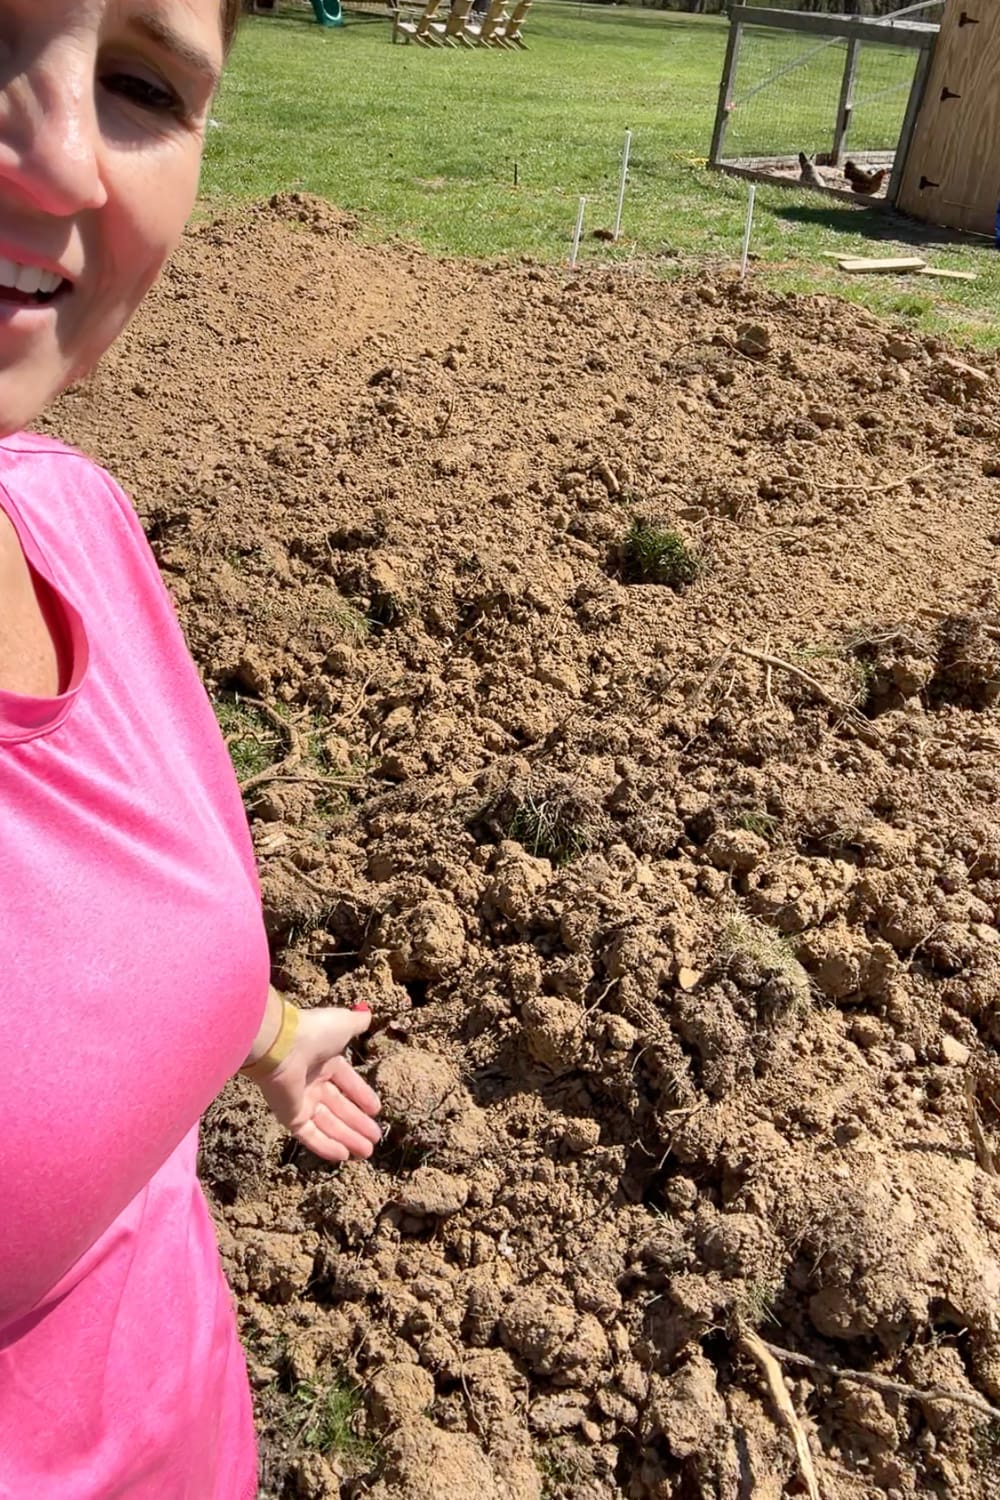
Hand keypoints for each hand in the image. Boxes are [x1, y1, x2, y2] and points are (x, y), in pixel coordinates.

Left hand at [253, 1007, 380, 1163]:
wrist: (283, 1045)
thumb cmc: (315, 1033)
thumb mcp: (343, 1024)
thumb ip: (356, 1023)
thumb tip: (367, 1014)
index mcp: (325, 1061)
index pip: (347, 1082)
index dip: (362, 1096)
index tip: (376, 1110)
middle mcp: (312, 1082)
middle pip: (340, 1108)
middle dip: (358, 1124)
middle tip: (375, 1139)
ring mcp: (301, 1101)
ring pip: (328, 1124)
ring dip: (348, 1138)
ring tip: (367, 1153)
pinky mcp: (291, 1117)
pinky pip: (311, 1135)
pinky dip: (326, 1146)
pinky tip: (344, 1156)